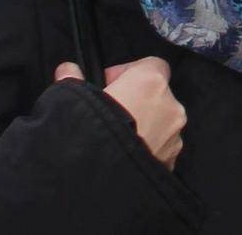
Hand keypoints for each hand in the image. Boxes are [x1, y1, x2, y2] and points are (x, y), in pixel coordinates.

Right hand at [54, 56, 185, 171]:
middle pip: (157, 93)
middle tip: (111, 111)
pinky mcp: (173, 162)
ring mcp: (175, 136)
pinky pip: (162, 147)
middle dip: (137, 99)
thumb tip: (66, 70)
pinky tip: (125, 154)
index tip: (110, 83)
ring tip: (117, 137)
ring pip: (162, 122)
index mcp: (151, 81)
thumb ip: (74, 78)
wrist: (105, 178)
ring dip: (145, 125)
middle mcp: (170, 106)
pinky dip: (148, 148)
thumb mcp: (75, 97)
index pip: (152, 64)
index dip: (129, 71)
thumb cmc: (95, 130)